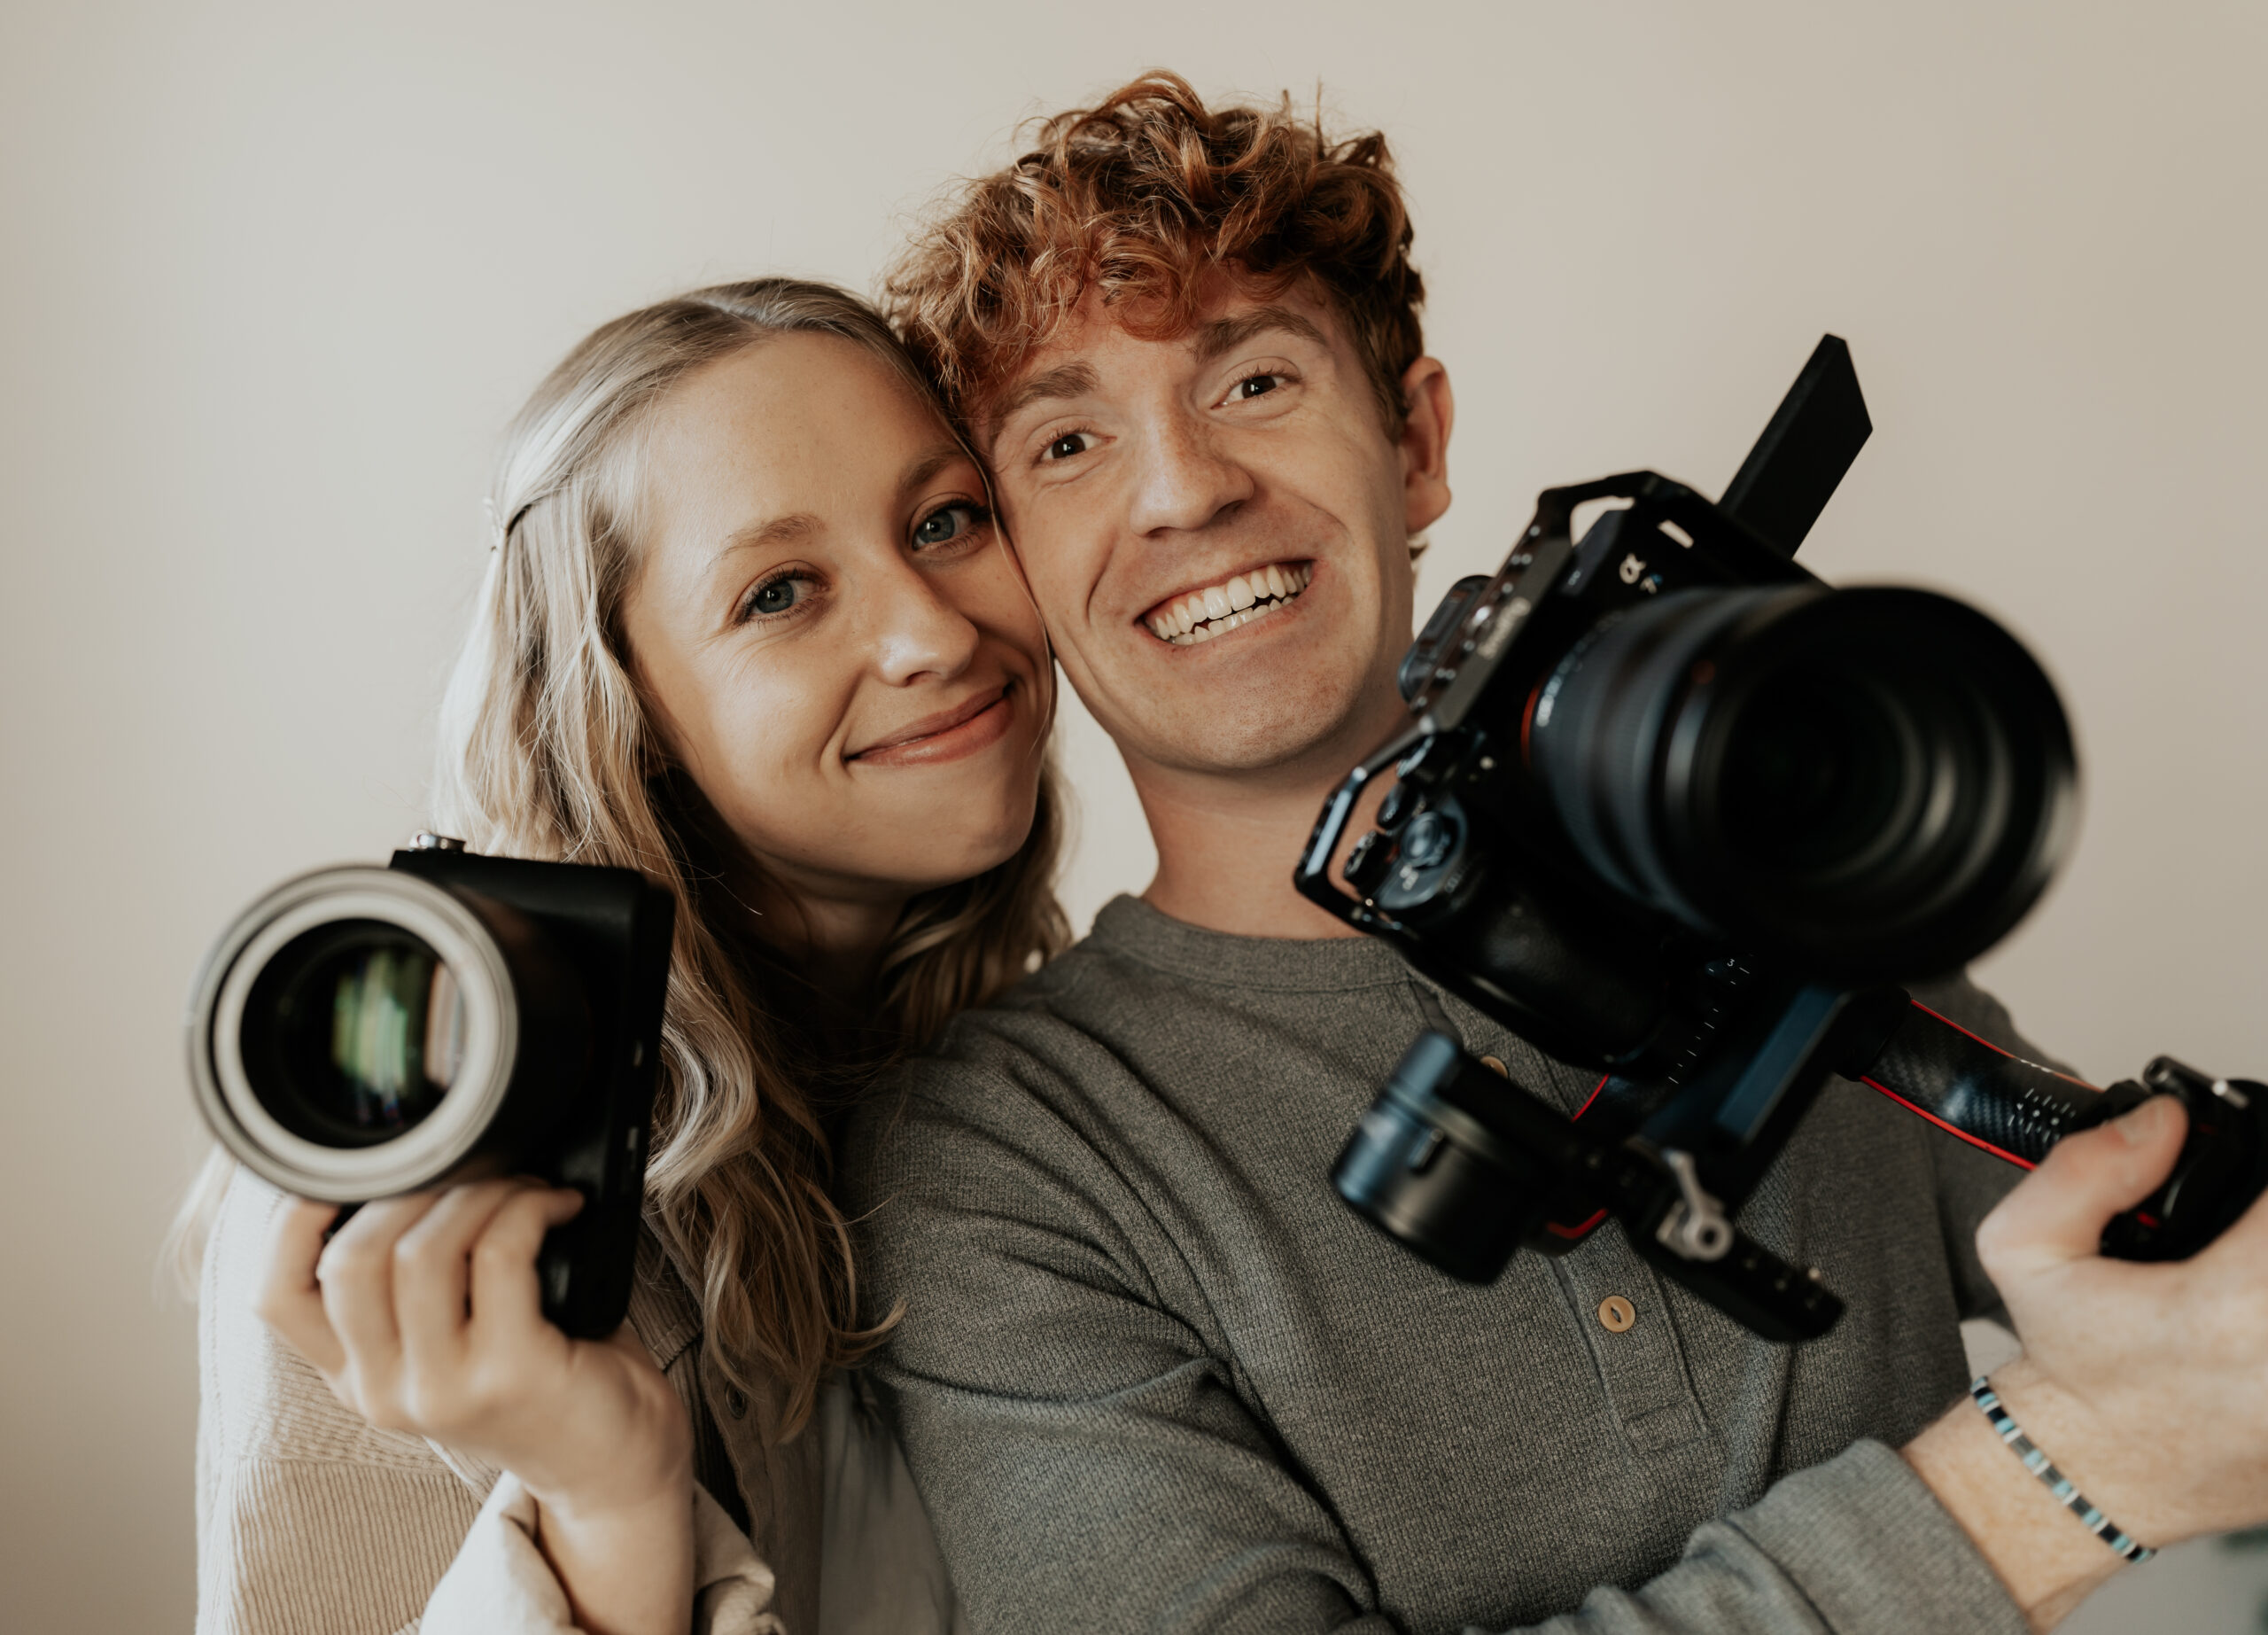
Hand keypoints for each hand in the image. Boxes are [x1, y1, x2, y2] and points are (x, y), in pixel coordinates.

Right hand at [257, 1179, 695, 1634]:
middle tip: (476, 1172)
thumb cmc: (540, 1378)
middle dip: (415, 1187)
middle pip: (350, 1258)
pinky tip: (559, 1206)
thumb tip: (404, 1169)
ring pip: (424, 1249)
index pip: (276, 1297)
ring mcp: (441, 1390)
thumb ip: (405, 1287)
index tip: (354, 1165)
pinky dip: (530, 1209)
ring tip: (525, 1187)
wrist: (608, 1462)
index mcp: (354, 1376)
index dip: (293, 1219)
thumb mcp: (447, 1340)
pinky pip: (499, 1254)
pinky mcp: (510, 1374)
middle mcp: (382, 1392)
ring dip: (482, 1192)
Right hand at [1906, 1096, 2267, 1626]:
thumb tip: (2164, 1124)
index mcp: (2228, 1310)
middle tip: (2235, 1239)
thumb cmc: (2071, 1368)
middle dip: (2261, 1239)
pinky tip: (2244, 1320)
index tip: (2237, 1197)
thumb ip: (2085, 1168)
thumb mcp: (2022, 1249)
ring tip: (2239, 1277)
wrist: (2087, 1472)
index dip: (2259, 1186)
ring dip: (2266, 1277)